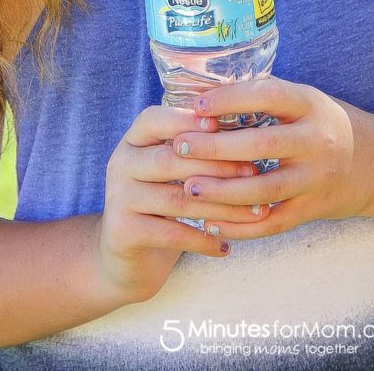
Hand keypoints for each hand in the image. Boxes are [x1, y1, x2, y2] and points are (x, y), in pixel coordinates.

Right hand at [96, 104, 269, 304]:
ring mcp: (118, 198)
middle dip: (216, 165)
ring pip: (176, 199)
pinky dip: (202, 241)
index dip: (185, 120)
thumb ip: (193, 149)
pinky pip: (171, 234)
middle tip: (254, 172)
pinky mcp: (122, 232)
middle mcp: (120, 163)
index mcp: (133, 141)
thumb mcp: (171, 170)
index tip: (221, 126)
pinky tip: (225, 246)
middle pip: (169, 159)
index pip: (153, 119)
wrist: (127, 255)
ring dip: (221, 206)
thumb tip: (243, 128)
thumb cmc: (162, 203)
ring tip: (255, 211)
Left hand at [169, 76, 373, 239]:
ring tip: (188, 188)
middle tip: (178, 146)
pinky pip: (274, 223)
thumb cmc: (320, 123)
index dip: (231, 99)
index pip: (268, 96)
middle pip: (263, 145)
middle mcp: (318, 140)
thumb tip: (200, 97)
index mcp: (310, 104)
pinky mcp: (315, 209)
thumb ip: (261, 99)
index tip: (196, 106)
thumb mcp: (301, 100)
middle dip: (216, 147)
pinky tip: (211, 223)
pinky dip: (241, 227)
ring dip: (223, 191)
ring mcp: (318, 178)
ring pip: (266, 190)